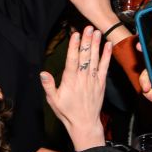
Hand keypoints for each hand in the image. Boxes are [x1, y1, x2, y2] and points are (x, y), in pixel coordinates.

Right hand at [40, 26, 112, 150]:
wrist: (84, 124)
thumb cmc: (67, 112)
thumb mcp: (53, 101)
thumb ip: (48, 86)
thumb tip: (43, 73)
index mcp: (70, 81)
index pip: (72, 60)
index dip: (74, 46)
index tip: (75, 34)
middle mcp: (83, 78)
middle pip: (85, 56)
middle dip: (86, 40)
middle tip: (88, 27)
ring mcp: (93, 80)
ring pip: (95, 59)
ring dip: (96, 44)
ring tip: (97, 31)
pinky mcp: (101, 83)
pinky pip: (105, 67)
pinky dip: (107, 56)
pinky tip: (108, 45)